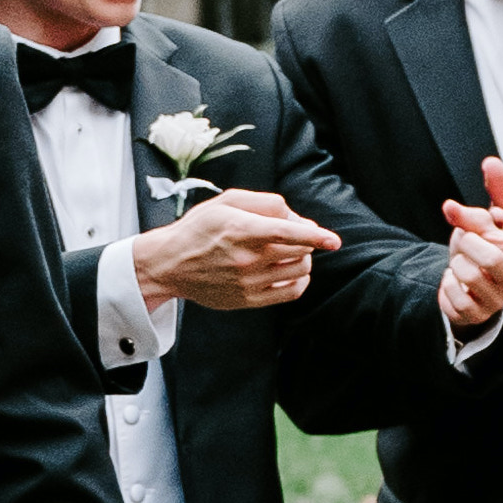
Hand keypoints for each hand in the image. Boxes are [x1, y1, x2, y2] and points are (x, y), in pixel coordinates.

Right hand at [132, 186, 333, 311]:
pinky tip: (290, 270)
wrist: (169, 264)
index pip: (286, 233)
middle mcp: (246, 258)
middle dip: (305, 238)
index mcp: (240, 230)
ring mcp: (248, 282)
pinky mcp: (249, 300)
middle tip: (289, 234)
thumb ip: (265, 202)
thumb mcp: (226, 203)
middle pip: (300, 249)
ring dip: (302, 257)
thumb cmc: (200, 229)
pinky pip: (293, 291)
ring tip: (286, 251)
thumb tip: (297, 217)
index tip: (334, 241)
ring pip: (300, 269)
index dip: (314, 235)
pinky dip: (300, 279)